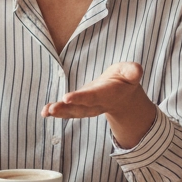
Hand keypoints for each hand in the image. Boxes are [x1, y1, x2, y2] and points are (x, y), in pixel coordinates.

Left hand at [41, 62, 156, 147]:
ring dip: (59, 112)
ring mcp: (87, 106)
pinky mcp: (80, 105)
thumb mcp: (130, 72)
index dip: (81, 98)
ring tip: (46, 111)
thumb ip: (132, 71)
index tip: (66, 97)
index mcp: (108, 94)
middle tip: (52, 109)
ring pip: (73, 112)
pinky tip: (45, 111)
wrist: (123, 96)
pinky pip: (68, 111)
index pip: (93, 96)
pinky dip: (56, 112)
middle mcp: (96, 103)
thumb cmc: (125, 79)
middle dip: (67, 109)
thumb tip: (137, 69)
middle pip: (81, 108)